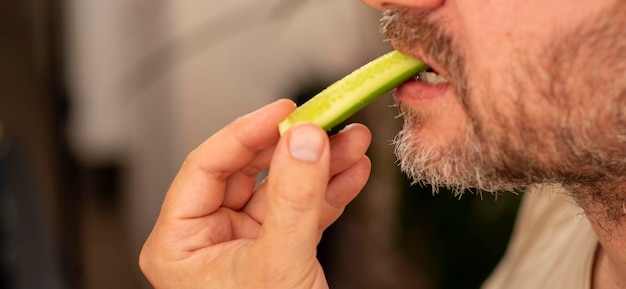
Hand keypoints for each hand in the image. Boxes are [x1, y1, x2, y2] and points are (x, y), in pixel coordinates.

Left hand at [139, 99, 371, 288]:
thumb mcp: (278, 264)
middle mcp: (207, 240)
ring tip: (352, 141)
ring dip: (319, 165)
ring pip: (280, 189)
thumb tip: (304, 139)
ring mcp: (243, 245)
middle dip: (293, 147)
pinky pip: (301, 211)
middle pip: (248, 172)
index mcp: (179, 243)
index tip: (286, 111)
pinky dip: (328, 192)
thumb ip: (293, 199)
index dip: (247, 132)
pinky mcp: (276, 251)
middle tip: (324, 120)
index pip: (206, 166)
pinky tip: (352, 171)